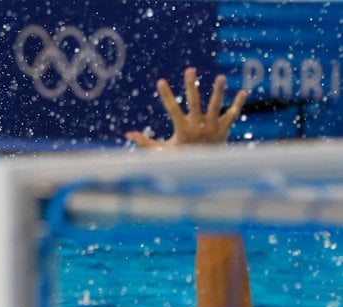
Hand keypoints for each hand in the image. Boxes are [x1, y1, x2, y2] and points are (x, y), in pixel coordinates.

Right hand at [126, 67, 247, 148]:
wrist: (203, 171)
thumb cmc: (180, 159)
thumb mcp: (161, 152)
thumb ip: (145, 143)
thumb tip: (128, 134)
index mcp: (183, 130)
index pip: (172, 109)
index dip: (166, 95)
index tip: (160, 81)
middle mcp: (198, 127)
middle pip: (195, 103)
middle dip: (191, 86)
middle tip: (189, 70)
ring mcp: (213, 127)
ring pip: (216, 106)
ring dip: (218, 91)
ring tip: (220, 77)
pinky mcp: (224, 129)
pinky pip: (233, 114)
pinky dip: (238, 104)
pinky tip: (243, 92)